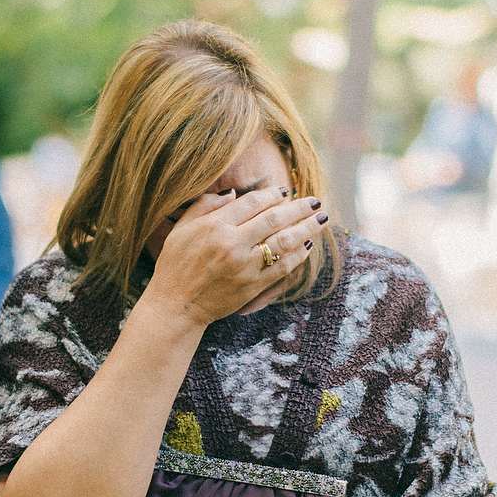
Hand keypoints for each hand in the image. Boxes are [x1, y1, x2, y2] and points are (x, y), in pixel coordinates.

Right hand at [148, 188, 327, 326]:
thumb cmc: (175, 265)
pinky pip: (282, 267)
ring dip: (306, 228)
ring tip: (321, 218)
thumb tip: (231, 193)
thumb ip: (205, 205)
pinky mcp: (253, 285)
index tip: (284, 191)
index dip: (272, 194)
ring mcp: (245, 266)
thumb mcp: (181, 229)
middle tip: (315, 200)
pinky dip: (298, 255)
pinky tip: (308, 245)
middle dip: (298, 207)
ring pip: (284, 242)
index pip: (252, 202)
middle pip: (274, 219)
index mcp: (215, 226)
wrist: (176, 305)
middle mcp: (233, 244)